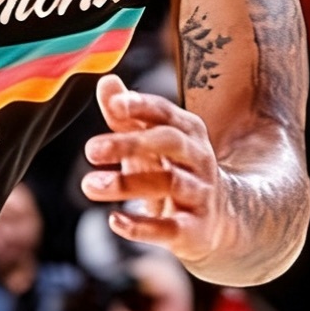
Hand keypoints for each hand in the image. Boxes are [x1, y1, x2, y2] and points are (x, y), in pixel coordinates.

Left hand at [83, 74, 227, 261]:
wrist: (220, 219)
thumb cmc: (174, 170)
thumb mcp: (152, 141)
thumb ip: (127, 115)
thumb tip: (106, 81)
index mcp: (187, 132)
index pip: (166, 113)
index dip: (142, 106)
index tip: (114, 105)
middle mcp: (198, 159)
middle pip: (169, 143)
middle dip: (130, 143)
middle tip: (91, 150)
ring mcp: (199, 194)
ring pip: (168, 183)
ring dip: (126, 184)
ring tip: (89, 185)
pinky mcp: (193, 229)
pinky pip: (169, 228)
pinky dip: (141, 226)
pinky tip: (114, 220)